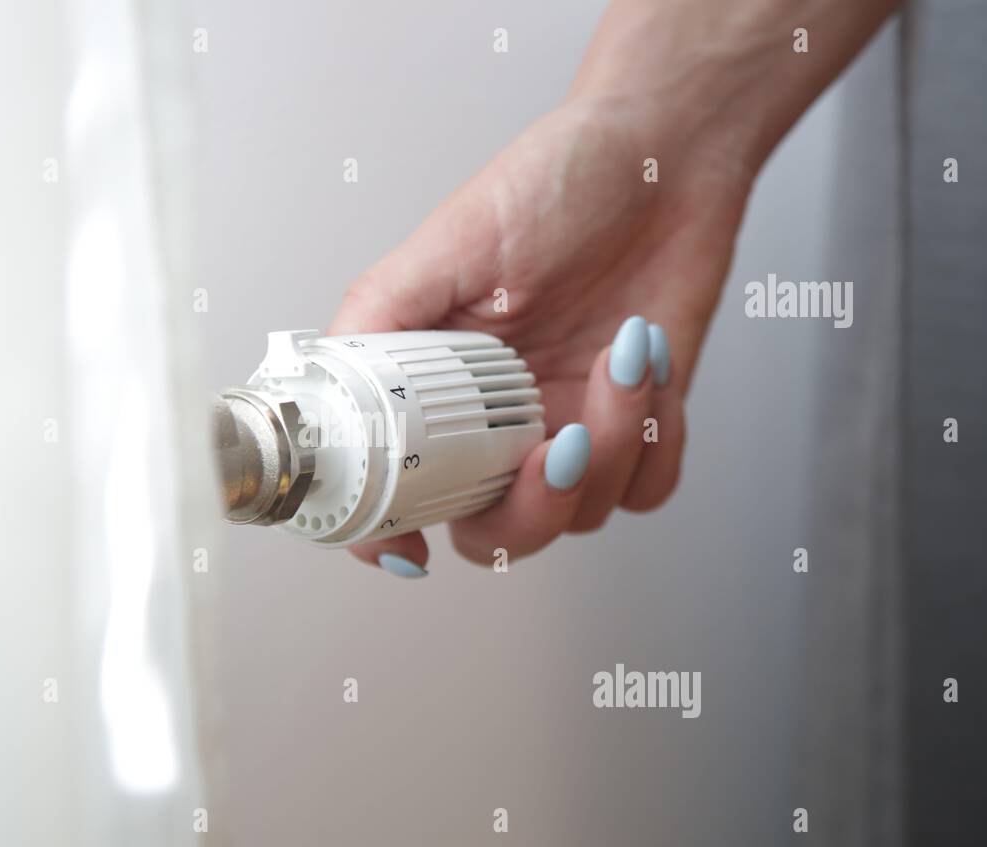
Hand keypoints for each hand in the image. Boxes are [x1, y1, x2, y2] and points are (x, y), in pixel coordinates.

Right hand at [329, 98, 753, 570]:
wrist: (662, 156)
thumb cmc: (553, 182)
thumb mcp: (445, 244)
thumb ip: (376, 322)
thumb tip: (324, 392)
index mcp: (437, 390)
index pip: (399, 493)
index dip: (394, 536)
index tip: (410, 551)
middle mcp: (498, 423)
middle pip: (498, 533)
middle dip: (534, 508)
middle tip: (558, 443)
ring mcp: (569, 428)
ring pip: (583, 511)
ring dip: (615, 438)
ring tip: (624, 352)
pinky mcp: (639, 425)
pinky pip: (648, 488)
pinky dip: (659, 440)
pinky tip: (647, 365)